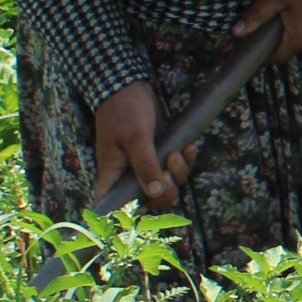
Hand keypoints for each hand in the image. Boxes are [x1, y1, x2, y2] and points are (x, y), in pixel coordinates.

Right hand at [89, 79, 178, 209]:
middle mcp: (126, 177)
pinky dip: (185, 161)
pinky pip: (174, 169)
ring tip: (179, 151)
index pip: (114, 208)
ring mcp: (143, 167)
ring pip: (166, 185)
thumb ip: (145, 165)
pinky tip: (189, 147)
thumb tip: (155, 192)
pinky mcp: (157, 157)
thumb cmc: (124, 110)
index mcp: (112, 176)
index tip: (149, 200)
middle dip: (167, 188)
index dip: (129, 215)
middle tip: (170, 165)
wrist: (129, 86)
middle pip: (150, 201)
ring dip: (179, 172)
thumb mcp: (136, 137)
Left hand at [235, 0, 301, 66]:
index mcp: (299, 39)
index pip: (277, 59)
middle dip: (281, 36)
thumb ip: (257, 15)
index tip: (256, 37)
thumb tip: (236, 32)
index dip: (264, 52)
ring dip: (296, 29)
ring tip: (291, 8)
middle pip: (291, 48)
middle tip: (274, 15)